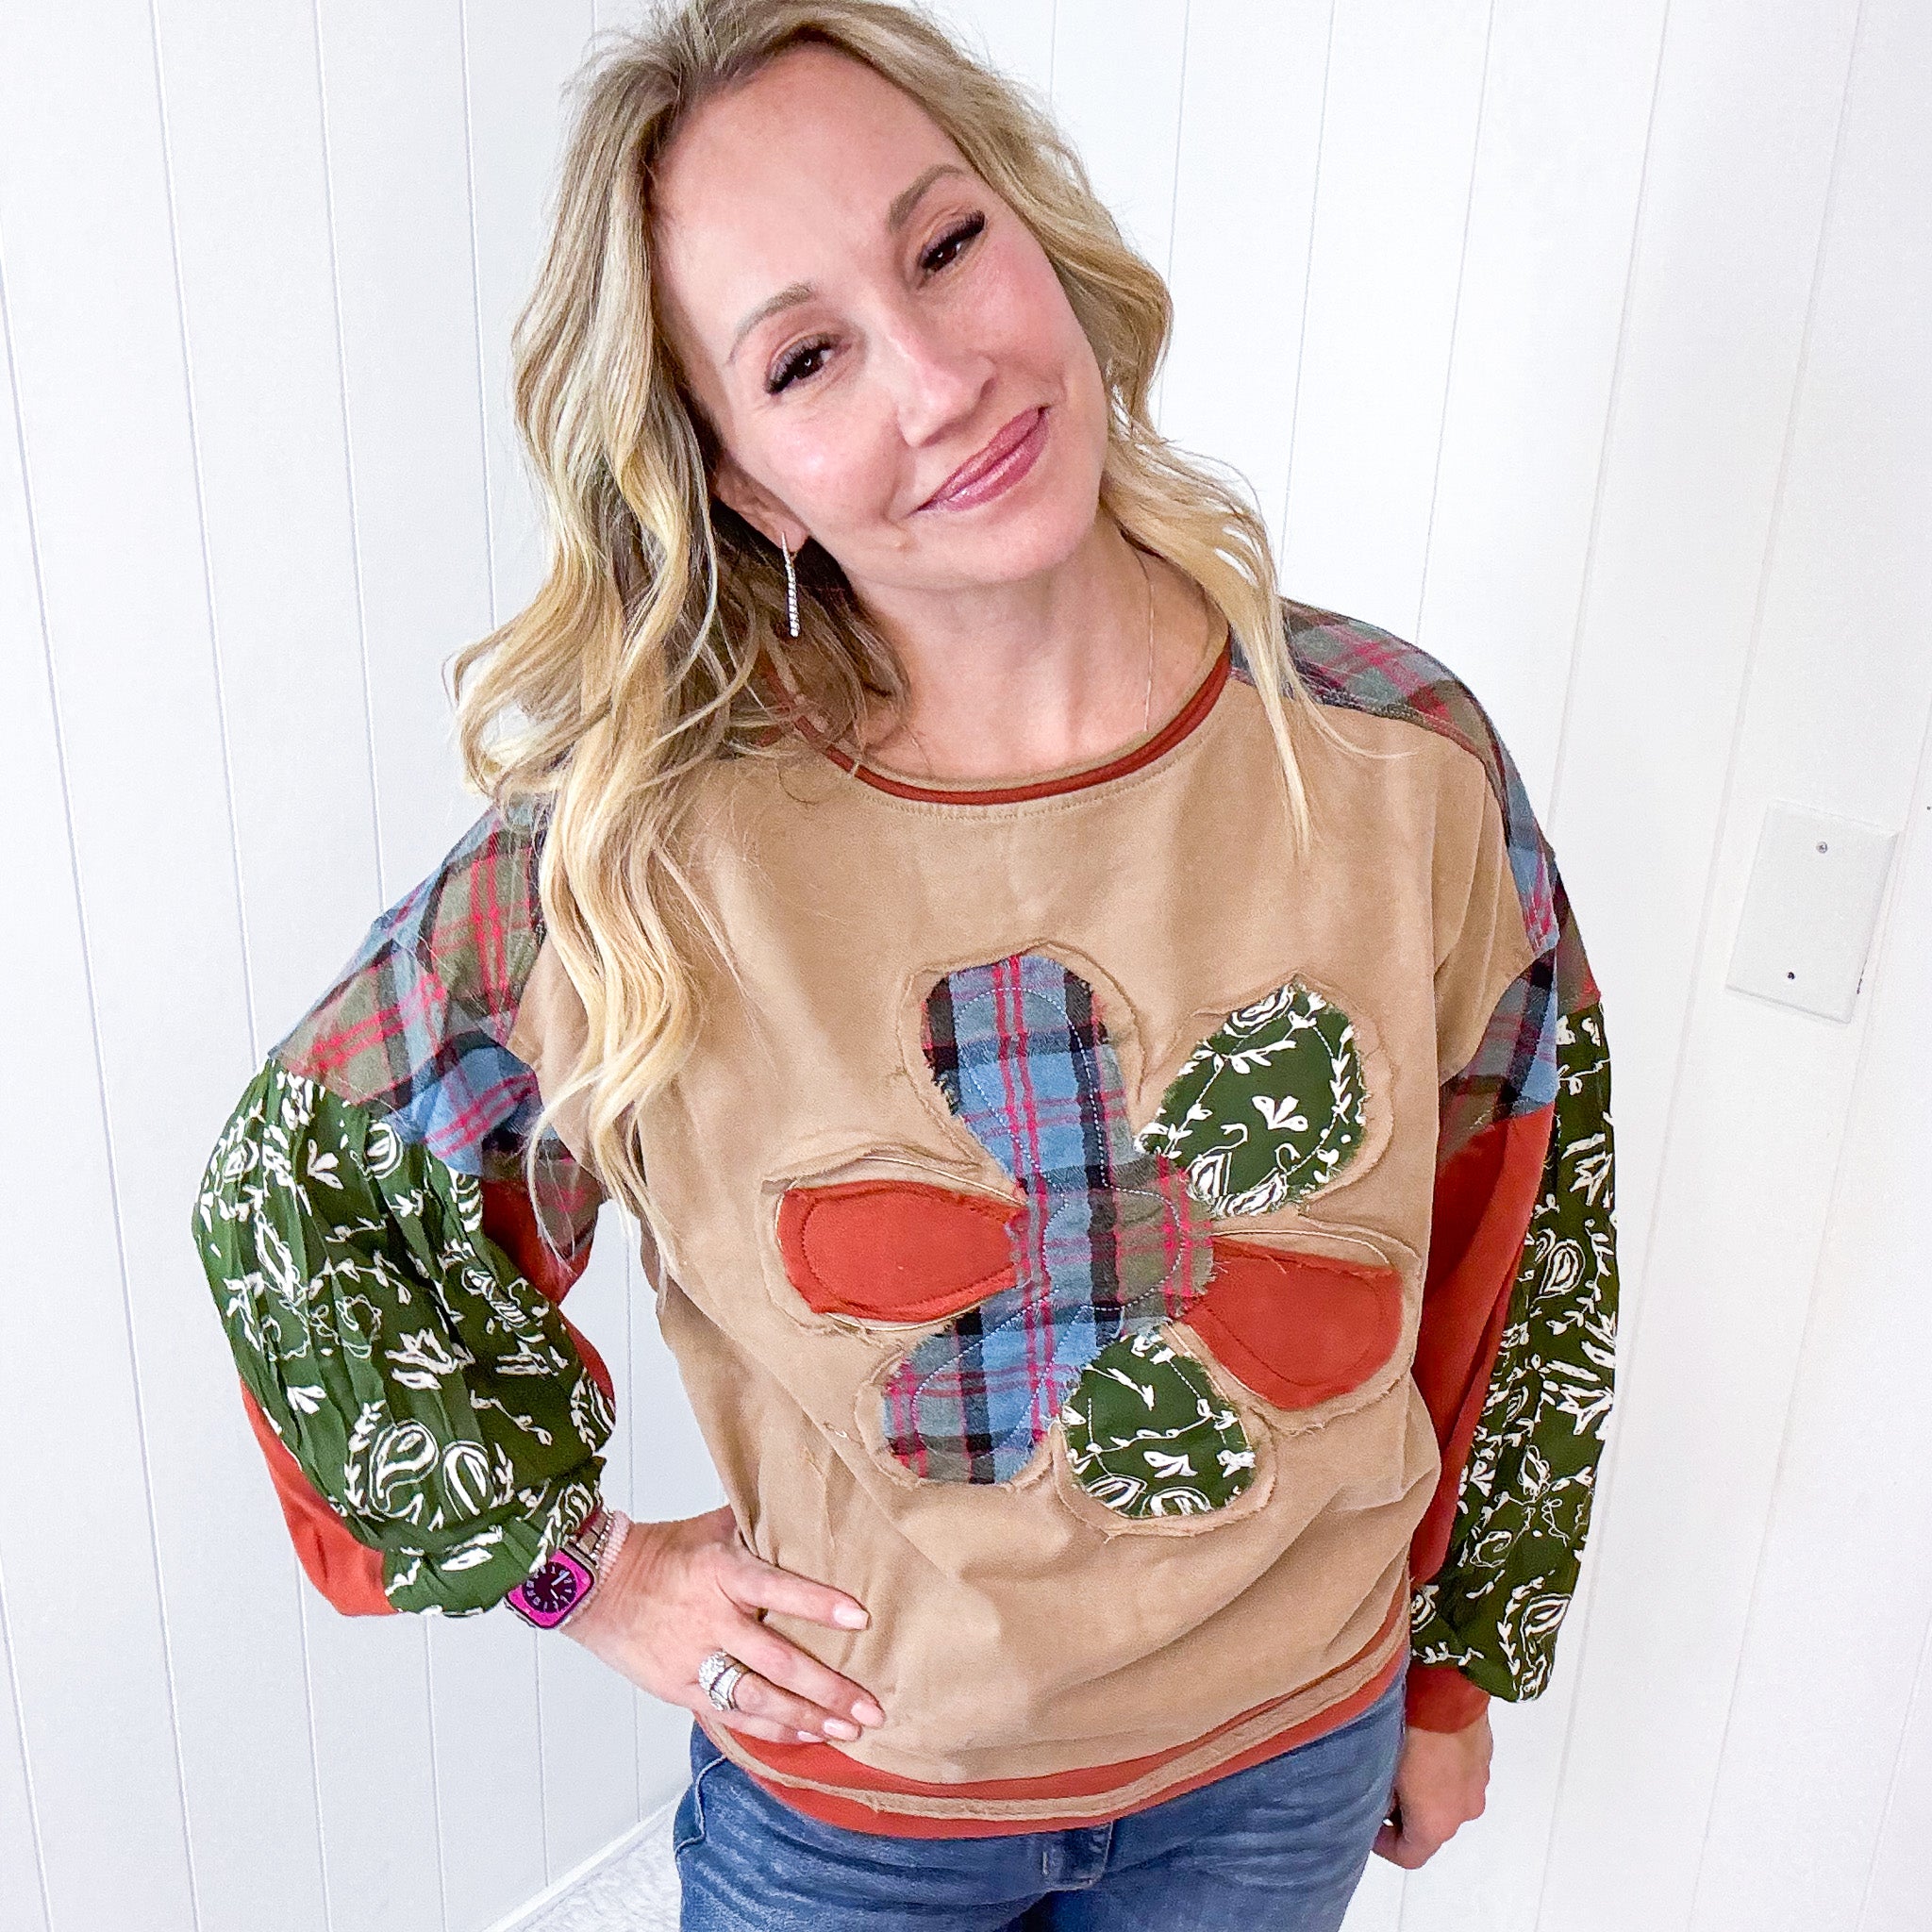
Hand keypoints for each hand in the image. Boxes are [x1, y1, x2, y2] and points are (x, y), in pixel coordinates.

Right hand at [561, 1504, 886, 1746]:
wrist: (597, 1586)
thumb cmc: (661, 1551)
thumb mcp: (711, 1528)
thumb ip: (758, 1527)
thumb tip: (809, 1512)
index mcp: (721, 1573)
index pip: (777, 1589)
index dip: (819, 1605)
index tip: (861, 1617)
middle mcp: (712, 1620)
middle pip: (777, 1660)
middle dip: (828, 1687)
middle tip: (870, 1706)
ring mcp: (695, 1660)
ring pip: (758, 1697)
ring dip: (806, 1717)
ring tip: (848, 1730)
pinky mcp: (681, 1689)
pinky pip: (731, 1714)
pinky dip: (770, 1728)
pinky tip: (804, 1734)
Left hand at [1372, 1708, 1491, 1867]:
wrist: (1448, 1686)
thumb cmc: (1411, 1727)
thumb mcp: (1381, 1766)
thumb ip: (1378, 1796)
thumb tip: (1377, 1800)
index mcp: (1436, 1823)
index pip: (1409, 1856)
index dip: (1384, 1845)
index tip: (1369, 1825)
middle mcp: (1463, 1812)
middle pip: (1430, 1828)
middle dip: (1404, 1813)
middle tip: (1380, 1786)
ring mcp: (1477, 1784)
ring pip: (1446, 1800)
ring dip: (1425, 1791)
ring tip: (1400, 1760)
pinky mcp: (1484, 1758)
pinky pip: (1459, 1775)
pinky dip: (1442, 1770)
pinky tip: (1423, 1743)